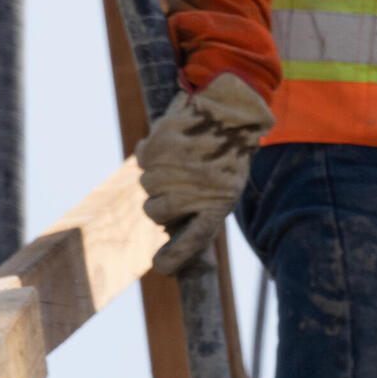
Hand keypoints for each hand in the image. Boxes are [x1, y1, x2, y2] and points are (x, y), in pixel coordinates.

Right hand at [135, 72, 273, 274]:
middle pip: (155, 214)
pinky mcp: (159, 146)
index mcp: (218, 204)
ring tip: (183, 159)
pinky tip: (174, 142)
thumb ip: (198, 213)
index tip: (161, 266)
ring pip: (147, 186)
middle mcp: (194, 190)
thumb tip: (167, 255)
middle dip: (161, 203)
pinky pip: (143, 158)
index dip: (176, 258)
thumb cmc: (229, 155)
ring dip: (158, 176)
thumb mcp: (225, 186)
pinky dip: (152, 152)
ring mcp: (174, 170)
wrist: (233, 110)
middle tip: (180, 183)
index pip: (193, 241)